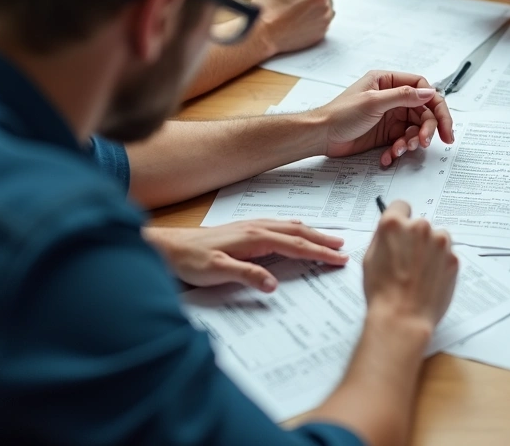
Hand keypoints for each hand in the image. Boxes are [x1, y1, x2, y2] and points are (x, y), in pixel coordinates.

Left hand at [143, 220, 348, 292]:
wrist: (165, 247)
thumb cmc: (188, 261)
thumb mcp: (215, 272)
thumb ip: (246, 276)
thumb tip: (273, 285)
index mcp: (254, 238)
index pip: (295, 245)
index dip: (320, 252)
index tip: (340, 259)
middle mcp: (255, 228)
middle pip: (297, 232)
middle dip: (322, 239)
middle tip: (344, 248)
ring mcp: (249, 227)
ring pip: (289, 226)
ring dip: (311, 232)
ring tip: (329, 238)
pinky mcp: (243, 230)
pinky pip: (278, 225)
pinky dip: (294, 228)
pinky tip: (295, 228)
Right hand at [251, 0, 340, 56]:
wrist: (262, 35)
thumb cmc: (267, 7)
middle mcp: (325, 9)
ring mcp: (324, 24)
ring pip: (327, 9)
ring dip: (317, 6)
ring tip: (297, 9)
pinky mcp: (320, 35)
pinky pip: (323, 22)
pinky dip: (315, 19)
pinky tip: (299, 19)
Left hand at [316, 70, 455, 165]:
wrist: (321, 136)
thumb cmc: (340, 114)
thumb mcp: (373, 102)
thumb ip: (403, 96)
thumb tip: (428, 93)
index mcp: (388, 82)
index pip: (422, 88)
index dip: (436, 104)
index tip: (443, 122)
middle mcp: (392, 97)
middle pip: (423, 111)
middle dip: (427, 128)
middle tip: (426, 142)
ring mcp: (390, 116)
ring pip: (414, 128)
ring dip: (411, 141)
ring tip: (400, 150)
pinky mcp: (386, 134)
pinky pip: (402, 141)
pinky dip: (399, 150)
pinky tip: (388, 155)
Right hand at [363, 200, 458, 328]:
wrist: (403, 318)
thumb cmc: (382, 292)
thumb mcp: (369, 258)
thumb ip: (383, 237)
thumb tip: (391, 231)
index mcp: (394, 224)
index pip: (401, 206)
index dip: (399, 218)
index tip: (401, 227)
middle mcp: (420, 227)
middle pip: (420, 224)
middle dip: (415, 238)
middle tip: (407, 260)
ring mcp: (440, 242)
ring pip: (437, 238)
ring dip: (431, 249)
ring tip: (419, 272)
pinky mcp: (454, 258)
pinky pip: (447, 255)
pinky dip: (441, 264)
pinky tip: (429, 279)